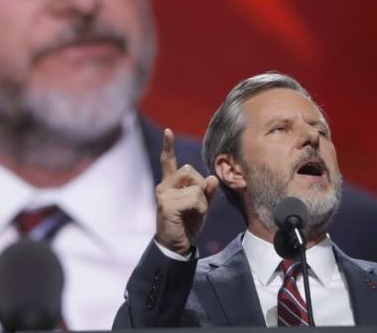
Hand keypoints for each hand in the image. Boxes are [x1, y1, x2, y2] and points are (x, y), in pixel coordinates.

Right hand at [155, 128, 218, 254]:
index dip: (168, 146)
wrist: (176, 246)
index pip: (169, 161)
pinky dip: (199, 208)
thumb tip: (212, 179)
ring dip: (201, 200)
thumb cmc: (186, 225)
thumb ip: (207, 192)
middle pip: (189, 170)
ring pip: (194, 185)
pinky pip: (194, 198)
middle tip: (195, 205)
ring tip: (191, 213)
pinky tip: (190, 217)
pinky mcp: (167, 204)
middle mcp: (164, 185)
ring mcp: (163, 194)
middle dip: (200, 186)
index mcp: (170, 184)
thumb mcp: (200, 207)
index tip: (168, 131)